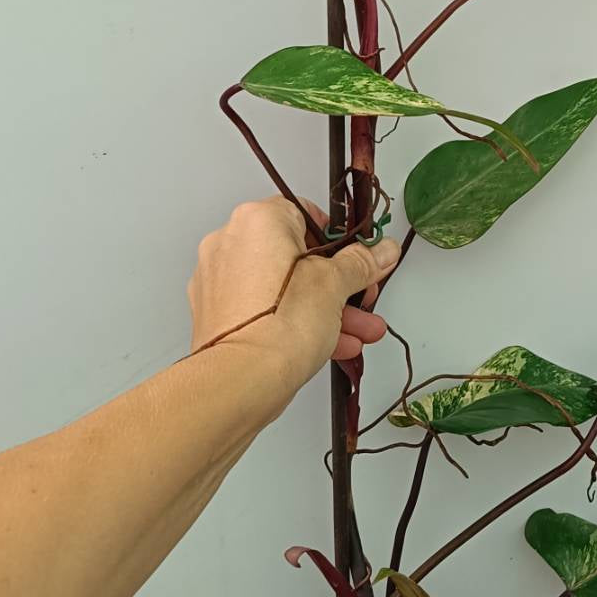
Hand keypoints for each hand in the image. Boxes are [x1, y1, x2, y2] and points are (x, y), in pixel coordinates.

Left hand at [188, 197, 399, 395]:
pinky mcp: (216, 315)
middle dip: (339, 283)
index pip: (308, 215)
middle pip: (297, 256)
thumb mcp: (337, 284)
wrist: (240, 382)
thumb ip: (362, 262)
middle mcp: (230, 242)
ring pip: (284, 287)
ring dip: (325, 308)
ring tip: (358, 332)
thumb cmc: (279, 326)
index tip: (360, 260)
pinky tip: (330, 344)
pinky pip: (265, 310)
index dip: (340, 241)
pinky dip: (294, 322)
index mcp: (257, 220)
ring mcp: (218, 280)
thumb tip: (380, 250)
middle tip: (362, 299)